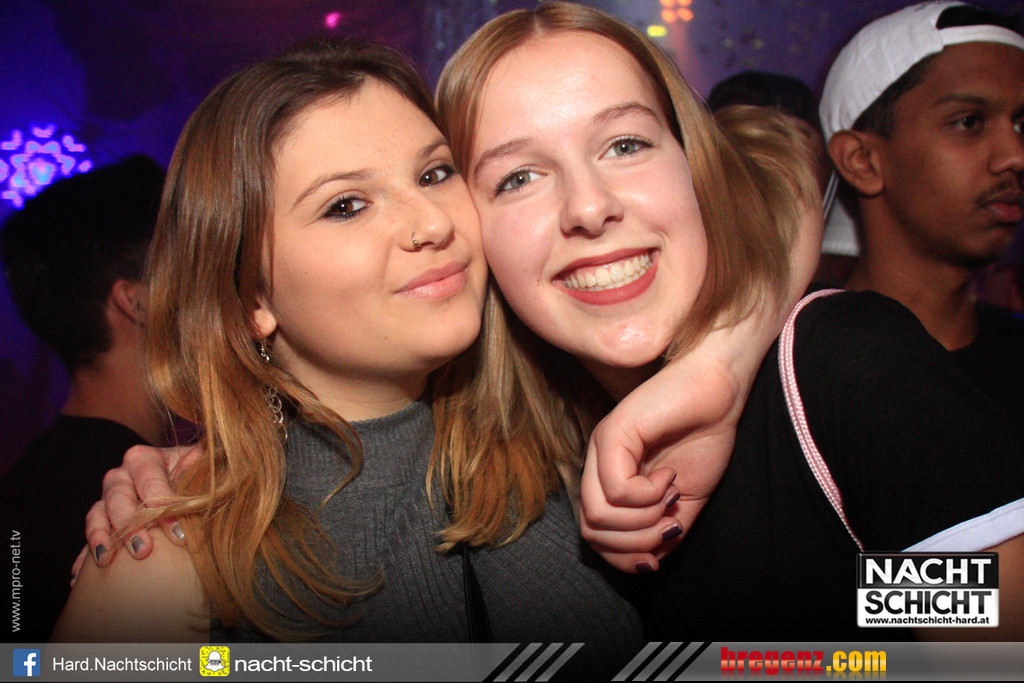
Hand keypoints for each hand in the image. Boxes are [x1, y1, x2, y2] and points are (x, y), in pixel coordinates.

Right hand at [82, 444, 199, 567]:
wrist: (185, 483)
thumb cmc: (198, 475)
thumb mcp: (203, 465)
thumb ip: (204, 467)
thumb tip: (207, 468)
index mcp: (146, 459)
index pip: (150, 477)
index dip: (162, 503)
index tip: (179, 534)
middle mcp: (122, 476)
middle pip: (119, 496)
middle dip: (131, 524)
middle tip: (143, 550)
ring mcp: (108, 498)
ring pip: (97, 513)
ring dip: (102, 538)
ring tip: (106, 561)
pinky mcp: (102, 522)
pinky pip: (89, 538)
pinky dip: (84, 556)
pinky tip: (80, 576)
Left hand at [580, 352, 740, 572]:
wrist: (720, 388)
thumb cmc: (704, 435)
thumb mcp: (683, 500)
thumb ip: (661, 531)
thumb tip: (645, 562)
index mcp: (609, 478)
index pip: (594, 535)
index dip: (623, 557)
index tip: (657, 556)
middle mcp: (596, 462)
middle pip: (591, 531)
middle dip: (635, 544)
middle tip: (669, 526)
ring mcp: (600, 447)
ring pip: (598, 515)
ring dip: (643, 521)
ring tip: (670, 499)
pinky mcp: (612, 433)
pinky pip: (617, 490)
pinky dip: (649, 496)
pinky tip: (669, 477)